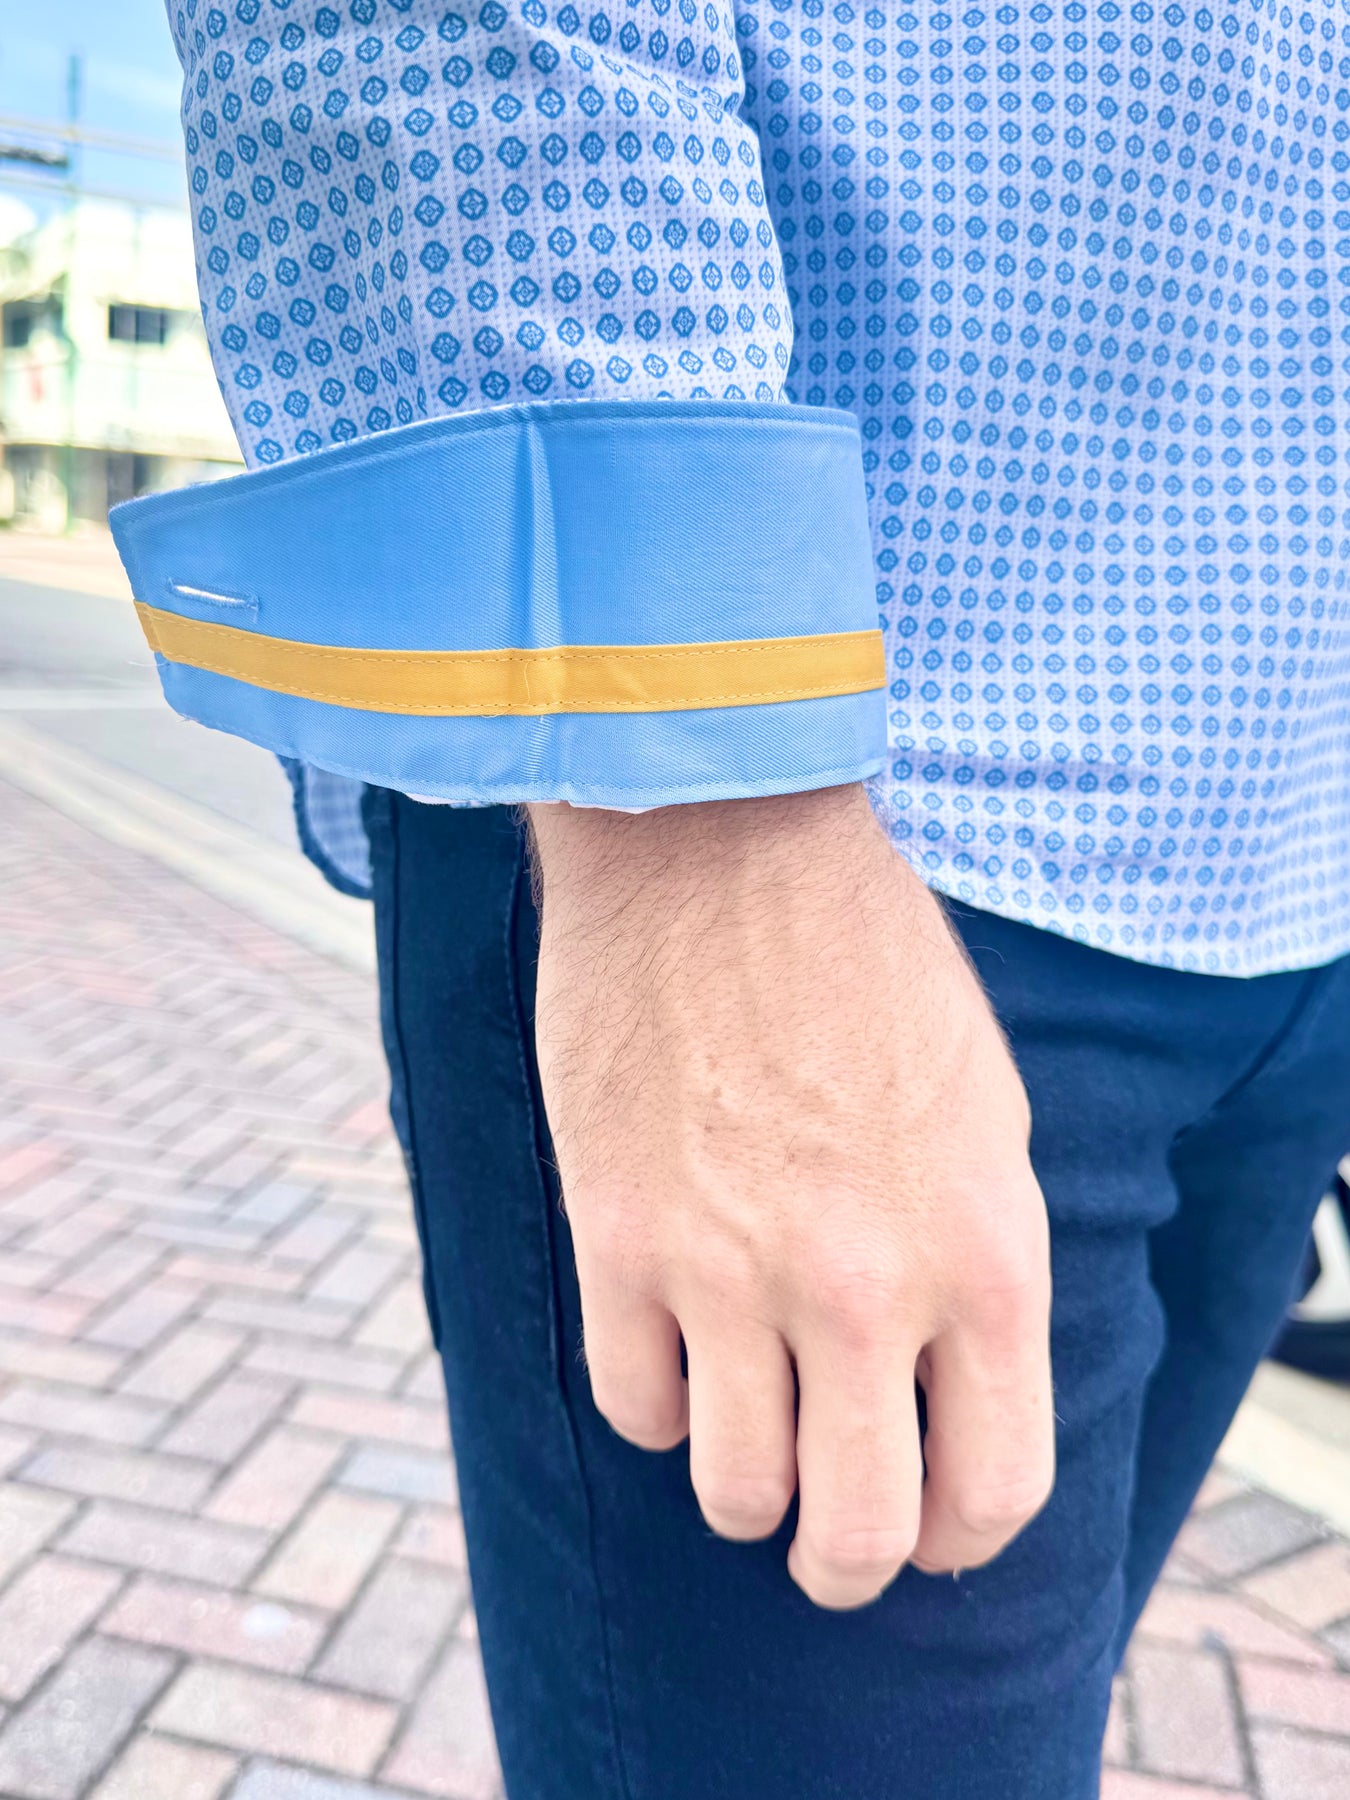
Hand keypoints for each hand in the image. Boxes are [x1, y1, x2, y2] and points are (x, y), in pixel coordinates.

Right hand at [527, 784, 1052, 1608]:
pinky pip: (631, 1406)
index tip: (932, 1528)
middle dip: (846, 1562)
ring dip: (744, 1486)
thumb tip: (946, 1385)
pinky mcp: (618, 1241)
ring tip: (745, 1431)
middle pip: (858, 1534)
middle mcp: (863, 1287)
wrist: (716, 845)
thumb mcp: (983, 1108)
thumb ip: (976, 1263)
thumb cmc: (865, 959)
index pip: (998, 1488)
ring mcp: (731, 1272)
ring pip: (733, 1492)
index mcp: (983, 1252)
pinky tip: (670, 1344)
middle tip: (828, 1541)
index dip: (964, 1539)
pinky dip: (655, 1400)